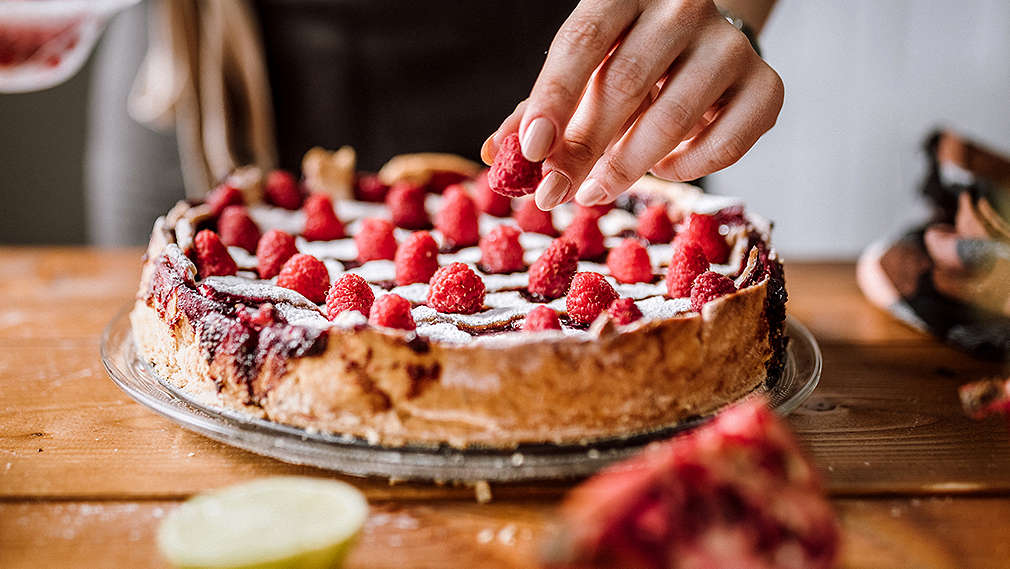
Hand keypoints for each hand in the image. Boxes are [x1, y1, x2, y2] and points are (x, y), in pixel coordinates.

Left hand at [481, 0, 783, 209]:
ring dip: (629, 166)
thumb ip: (539, 112)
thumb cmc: (626, 64)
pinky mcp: (767, 86)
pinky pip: (726, 142)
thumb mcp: (579, 76)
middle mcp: (683, 7)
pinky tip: (664, 169)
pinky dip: (687, 168)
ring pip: (675, 116)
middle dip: (583, 148)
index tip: (531, 150)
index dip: (553, 98)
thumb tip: (496, 154)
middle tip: (553, 195)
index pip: (583, 41)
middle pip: (626, 82)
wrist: (703, 49)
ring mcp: (729, 45)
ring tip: (597, 191)